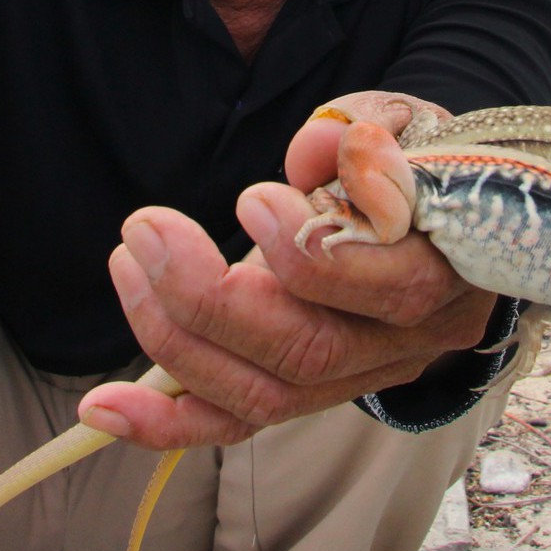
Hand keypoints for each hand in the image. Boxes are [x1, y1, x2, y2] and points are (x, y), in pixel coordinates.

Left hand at [79, 92, 492, 448]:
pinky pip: (236, 423)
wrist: (443, 223)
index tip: (248, 196)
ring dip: (175, 338)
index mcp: (450, 273)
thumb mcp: (408, 127)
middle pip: (308, 351)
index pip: (389, 287)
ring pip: (264, 394)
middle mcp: (407, 345)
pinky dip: (166, 423)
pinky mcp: (307, 394)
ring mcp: (356, 380)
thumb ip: (364, 131)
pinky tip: (100, 408)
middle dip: (210, 297)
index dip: (310, 252)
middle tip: (146, 229)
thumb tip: (311, 148)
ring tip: (126, 265)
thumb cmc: (418, 165)